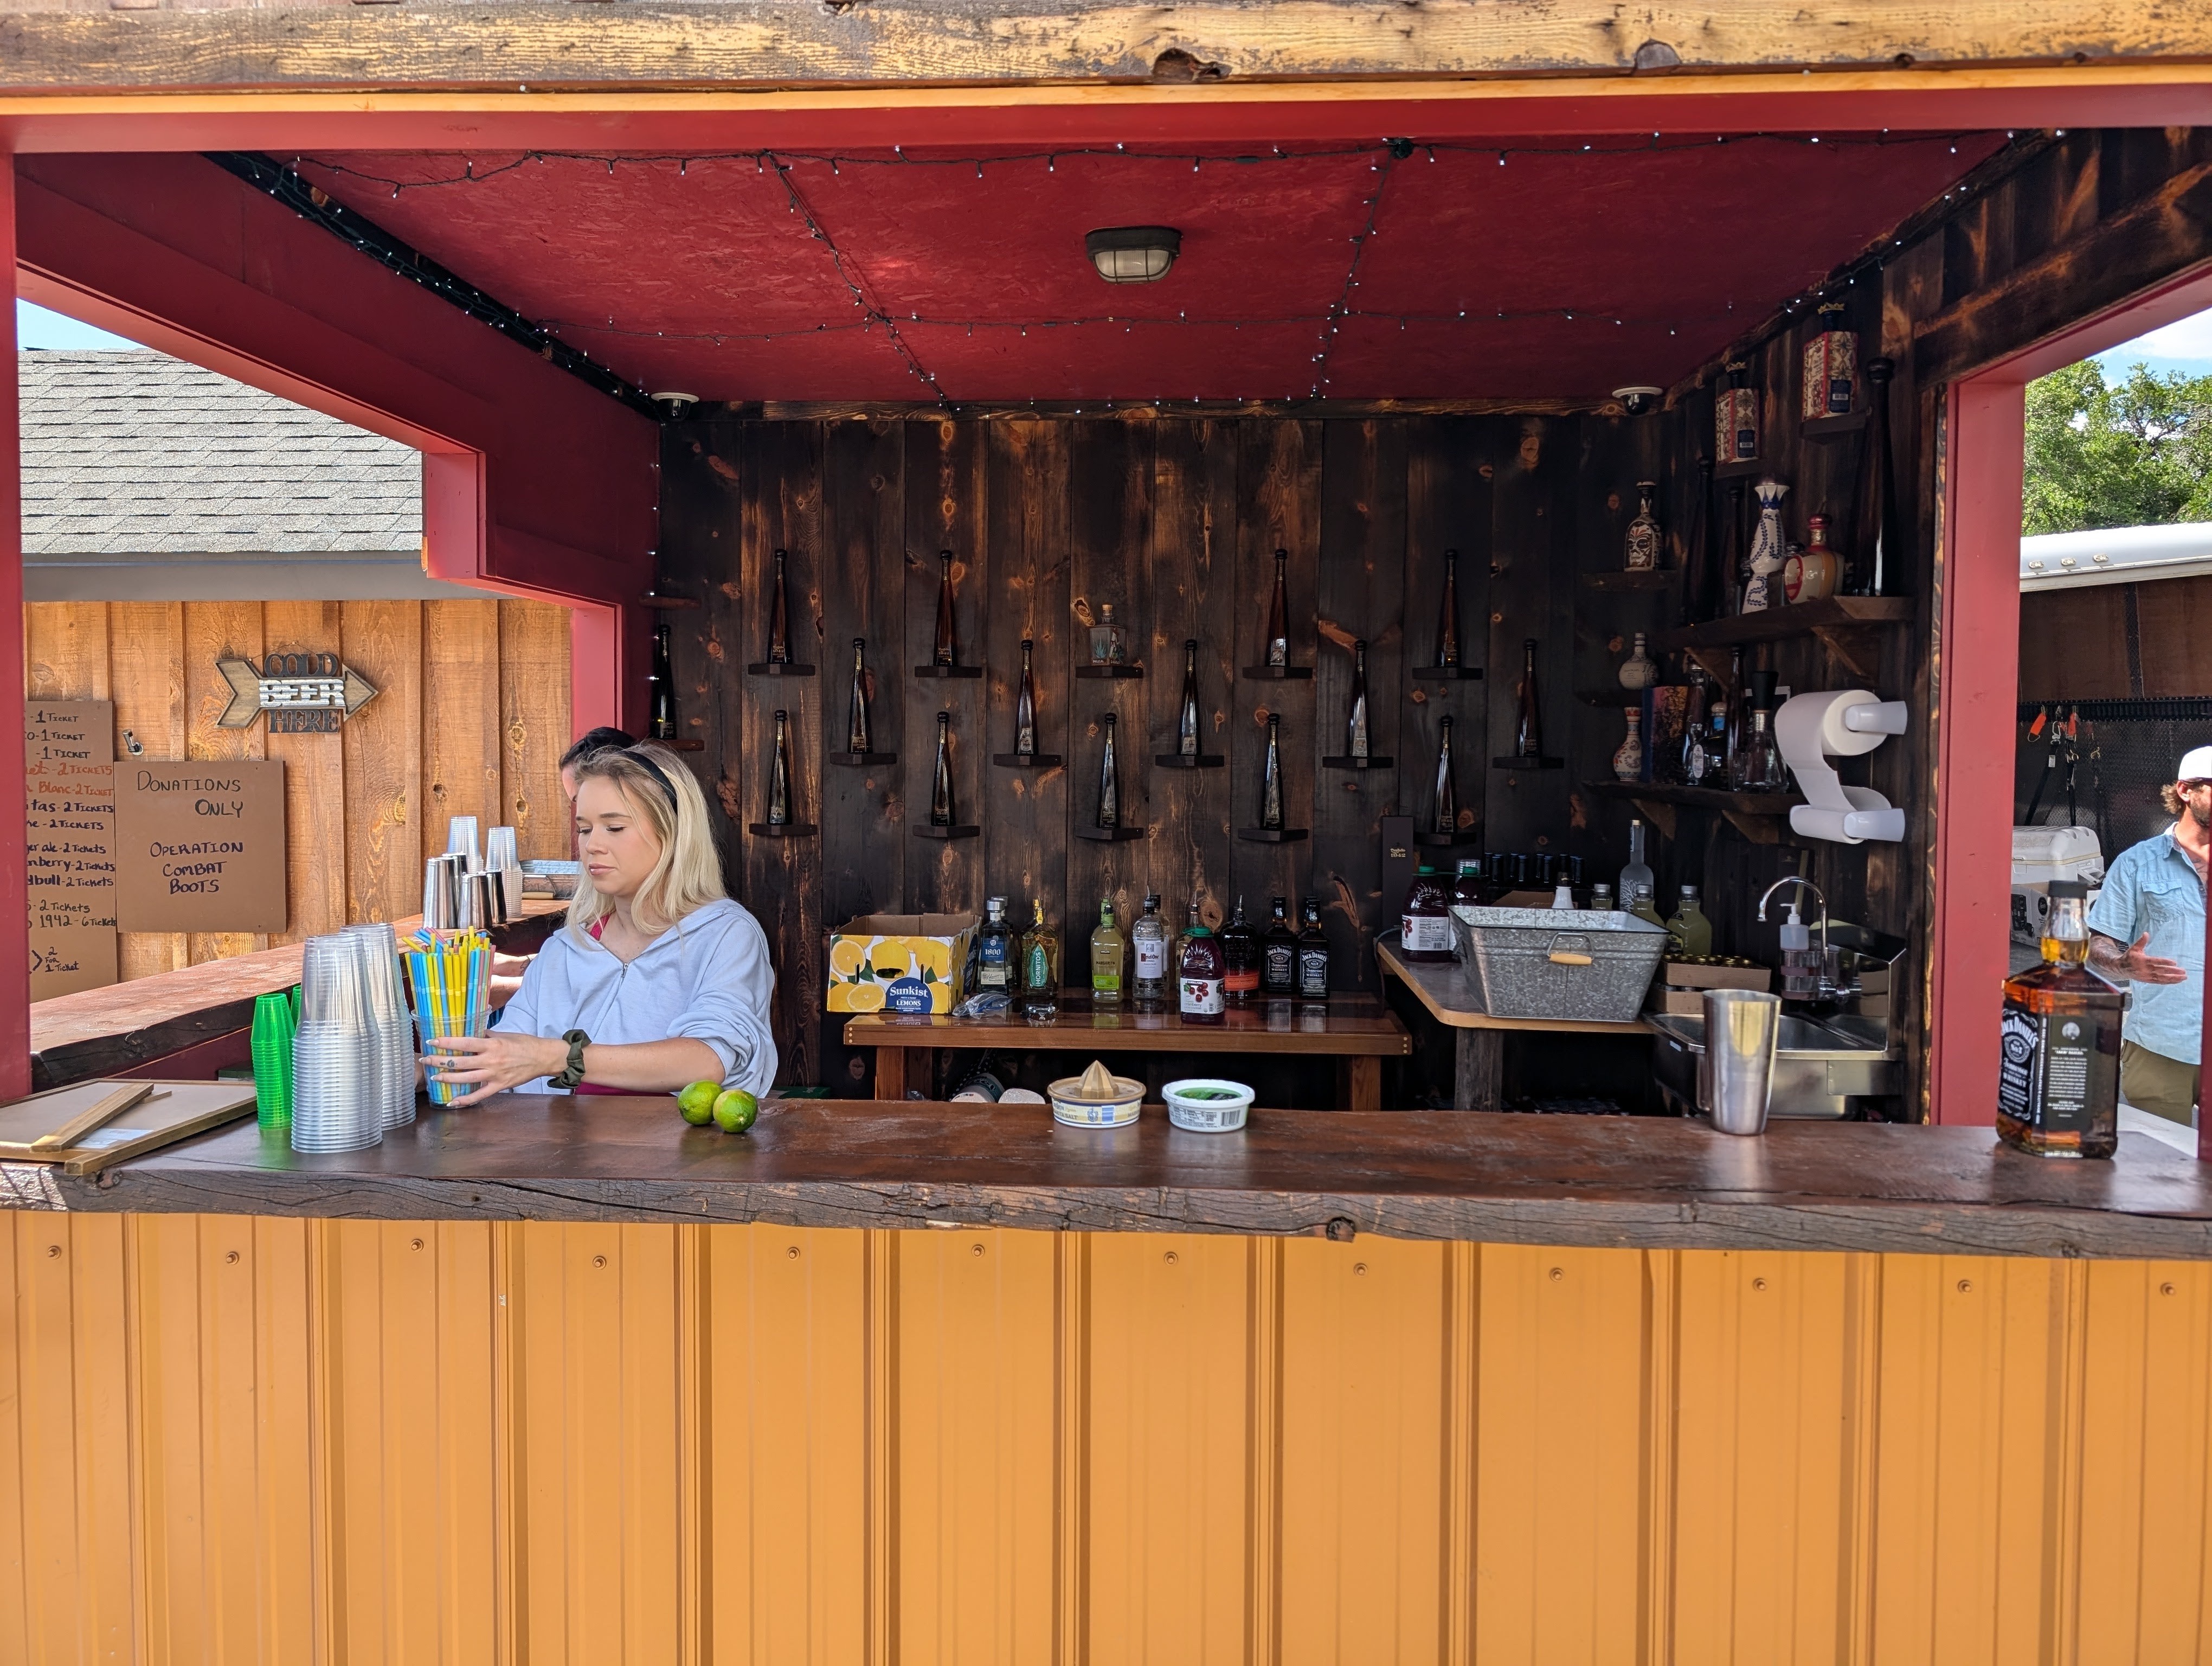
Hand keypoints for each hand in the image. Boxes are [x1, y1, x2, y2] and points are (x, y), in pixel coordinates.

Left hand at [426, 1032, 568, 1106]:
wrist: (543, 1057)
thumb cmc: (525, 1043)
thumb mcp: (505, 1034)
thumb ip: (487, 1035)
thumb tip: (471, 1031)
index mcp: (492, 1044)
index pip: (464, 1043)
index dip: (446, 1043)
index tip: (431, 1041)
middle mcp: (491, 1060)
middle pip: (460, 1062)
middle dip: (440, 1061)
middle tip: (425, 1059)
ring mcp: (494, 1075)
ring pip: (466, 1079)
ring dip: (448, 1078)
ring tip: (434, 1077)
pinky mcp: (499, 1086)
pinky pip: (479, 1096)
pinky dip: (465, 1100)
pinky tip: (452, 1102)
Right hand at [2118, 932, 2189, 984]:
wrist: (2121, 968)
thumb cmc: (2129, 957)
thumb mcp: (2134, 948)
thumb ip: (2141, 942)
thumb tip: (2146, 933)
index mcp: (2142, 961)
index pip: (2155, 961)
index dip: (2165, 962)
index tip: (2175, 962)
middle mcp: (2145, 970)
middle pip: (2161, 971)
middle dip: (2173, 971)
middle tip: (2183, 971)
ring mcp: (2147, 976)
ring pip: (2162, 978)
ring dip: (2173, 978)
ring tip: (2183, 977)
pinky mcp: (2148, 980)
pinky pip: (2160, 982)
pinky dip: (2168, 982)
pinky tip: (2177, 981)